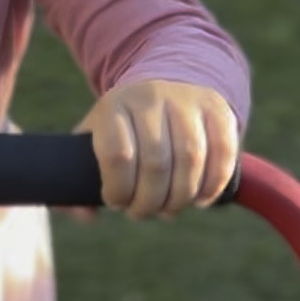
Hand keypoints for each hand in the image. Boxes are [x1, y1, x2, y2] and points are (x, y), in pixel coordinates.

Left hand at [75, 79, 238, 218]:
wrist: (165, 84)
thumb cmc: (122, 129)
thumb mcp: (93, 143)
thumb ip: (76, 182)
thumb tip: (87, 216)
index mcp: (114, 106)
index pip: (117, 155)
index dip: (118, 190)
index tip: (116, 201)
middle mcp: (152, 97)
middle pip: (156, 164)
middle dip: (149, 202)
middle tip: (143, 212)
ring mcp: (189, 101)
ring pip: (191, 161)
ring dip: (180, 199)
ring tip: (169, 209)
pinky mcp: (218, 110)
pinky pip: (223, 154)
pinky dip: (212, 186)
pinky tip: (198, 200)